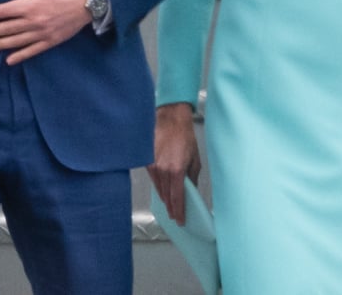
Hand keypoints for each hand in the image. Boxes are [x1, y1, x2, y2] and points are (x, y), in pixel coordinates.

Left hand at [0, 0, 91, 64]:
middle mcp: (34, 20)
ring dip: (0, 44)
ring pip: (16, 41)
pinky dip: (20, 56)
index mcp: (30, 4)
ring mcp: (42, 33)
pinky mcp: (50, 41)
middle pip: (7, 28)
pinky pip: (32, 51)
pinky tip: (9, 60)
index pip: (4, 11)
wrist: (87, 2)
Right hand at [146, 103, 201, 225]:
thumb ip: (192, 177)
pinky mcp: (147, 162)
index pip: (177, 198)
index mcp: (177, 170)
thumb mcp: (195, 159)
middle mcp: (163, 170)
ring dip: (165, 199)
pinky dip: (158, 187)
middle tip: (175, 216)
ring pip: (159, 190)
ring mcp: (153, 166)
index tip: (180, 220)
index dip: (179, 211)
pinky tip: (163, 191)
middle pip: (166, 196)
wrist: (171, 120)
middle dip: (172, 208)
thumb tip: (191, 191)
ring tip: (170, 207)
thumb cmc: (184, 136)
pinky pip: (153, 180)